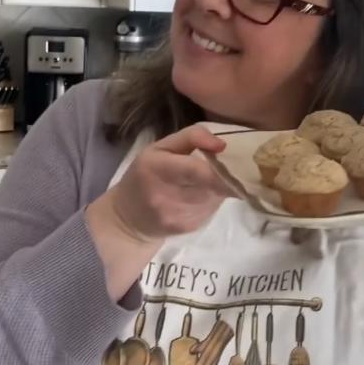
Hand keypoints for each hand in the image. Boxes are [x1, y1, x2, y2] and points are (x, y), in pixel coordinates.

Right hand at [107, 125, 234, 243]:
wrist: (129, 219)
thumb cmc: (144, 176)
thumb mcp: (158, 148)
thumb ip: (191, 137)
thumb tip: (222, 144)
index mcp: (158, 169)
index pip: (196, 170)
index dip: (220, 166)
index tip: (234, 159)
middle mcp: (168, 196)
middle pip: (213, 184)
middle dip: (225, 174)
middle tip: (224, 166)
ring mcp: (180, 215)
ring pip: (216, 196)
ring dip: (219, 186)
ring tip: (206, 180)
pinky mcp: (190, 227)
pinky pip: (212, 207)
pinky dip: (212, 198)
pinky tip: (199, 195)